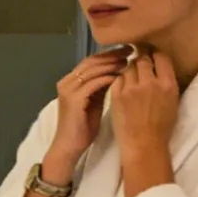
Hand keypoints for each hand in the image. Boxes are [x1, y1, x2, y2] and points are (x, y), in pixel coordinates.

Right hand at [45, 49, 124, 182]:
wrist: (69, 146)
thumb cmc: (83, 128)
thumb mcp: (94, 102)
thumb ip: (102, 87)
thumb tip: (119, 72)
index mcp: (70, 81)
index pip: (91, 61)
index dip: (109, 54)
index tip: (128, 50)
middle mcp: (66, 82)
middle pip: (91, 62)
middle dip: (112, 55)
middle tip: (131, 50)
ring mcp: (68, 90)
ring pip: (93, 70)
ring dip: (112, 64)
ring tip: (129, 61)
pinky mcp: (73, 99)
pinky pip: (93, 83)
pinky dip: (108, 78)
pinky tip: (122, 76)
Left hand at [109, 45, 179, 196]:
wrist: (144, 144)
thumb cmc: (162, 125)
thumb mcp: (173, 100)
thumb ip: (166, 81)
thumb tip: (159, 66)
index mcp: (168, 84)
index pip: (161, 56)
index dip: (155, 54)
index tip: (151, 55)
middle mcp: (150, 83)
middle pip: (142, 58)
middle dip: (140, 57)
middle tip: (138, 59)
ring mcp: (131, 88)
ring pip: (128, 67)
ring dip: (129, 68)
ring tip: (130, 74)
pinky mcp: (117, 95)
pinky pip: (117, 78)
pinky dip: (119, 79)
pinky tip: (122, 85)